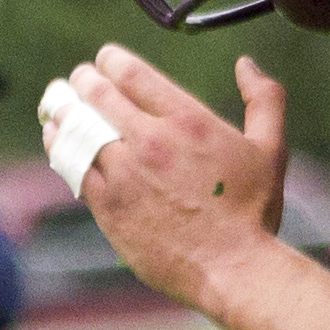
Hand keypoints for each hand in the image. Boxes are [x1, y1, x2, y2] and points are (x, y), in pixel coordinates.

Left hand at [40, 46, 291, 303]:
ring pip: (77, 129)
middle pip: (97, 94)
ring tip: (59, 105)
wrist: (232, 269)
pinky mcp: (108, 207)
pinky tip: (58, 141)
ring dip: (64, 111)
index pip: (130, 72)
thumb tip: (246, 65)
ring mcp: (125, 175)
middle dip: (82, 80)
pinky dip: (61, 148)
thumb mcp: (270, 148)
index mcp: (187, 120)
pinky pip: (73, 167)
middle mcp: (151, 141)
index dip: (109, 60)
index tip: (104, 60)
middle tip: (78, 79)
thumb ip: (265, 99)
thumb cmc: (253, 211)